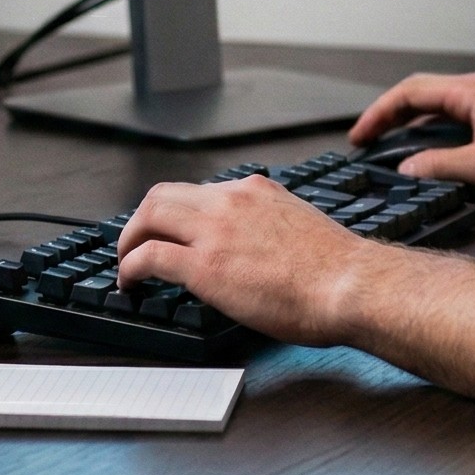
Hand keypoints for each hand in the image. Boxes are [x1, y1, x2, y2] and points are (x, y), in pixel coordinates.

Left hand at [116, 175, 383, 346]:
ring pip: (149, 216)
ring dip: (129, 239)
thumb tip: (258, 246)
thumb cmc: (337, 269)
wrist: (349, 284)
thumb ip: (270, 225)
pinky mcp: (204, 266)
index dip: (176, 212)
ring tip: (125, 263)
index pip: (199, 191)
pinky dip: (129, 267)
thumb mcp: (298, 226)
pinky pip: (149, 257)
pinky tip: (129, 283)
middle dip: (141, 219)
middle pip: (163, 194)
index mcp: (254, 191)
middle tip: (134, 242)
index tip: (169, 230)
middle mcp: (230, 201)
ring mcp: (215, 231)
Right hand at [349, 71, 474, 199]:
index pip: (410, 92)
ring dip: (415, 128)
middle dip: (391, 117)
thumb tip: (406, 171)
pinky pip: (460, 122)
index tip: (359, 137)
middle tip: (368, 143)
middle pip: (423, 96)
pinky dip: (439, 136)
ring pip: (442, 110)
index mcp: (471, 91)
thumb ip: (439, 167)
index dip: (379, 113)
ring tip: (393, 152)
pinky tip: (436, 159)